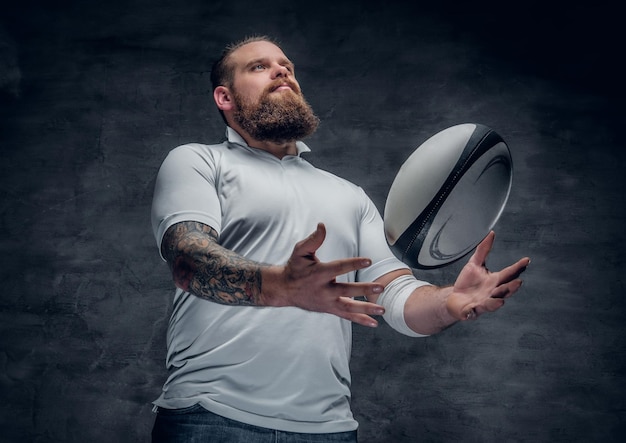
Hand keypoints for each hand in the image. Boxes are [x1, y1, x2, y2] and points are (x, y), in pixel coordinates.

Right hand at [264, 223, 384, 326]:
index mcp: (318, 273)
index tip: (368, 260)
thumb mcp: (300, 251)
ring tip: (382, 308)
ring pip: (348, 307)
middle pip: (346, 290)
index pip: (338, 267)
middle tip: (381, 286)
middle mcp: (323, 290)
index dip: (353, 263)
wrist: (284, 290)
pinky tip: (374, 322)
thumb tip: (322, 226)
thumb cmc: (295, 268)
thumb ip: (313, 240)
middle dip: (364, 289)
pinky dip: (360, 319)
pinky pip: (346, 315)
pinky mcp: (329, 309)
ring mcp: (327, 302)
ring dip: (366, 309)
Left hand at [446, 231, 529, 320]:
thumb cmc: (467, 282)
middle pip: (504, 289)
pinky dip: (482, 309)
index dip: (517, 267)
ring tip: (501, 298)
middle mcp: (492, 292)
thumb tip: (491, 233)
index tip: (526, 260)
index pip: (508, 273)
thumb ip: (483, 250)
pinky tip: (484, 307)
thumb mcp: (474, 263)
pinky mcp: (474, 310)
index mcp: (494, 280)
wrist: (454, 298)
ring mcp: (484, 302)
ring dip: (498, 300)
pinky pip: (479, 310)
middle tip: (518, 281)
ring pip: (494, 302)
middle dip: (511, 287)